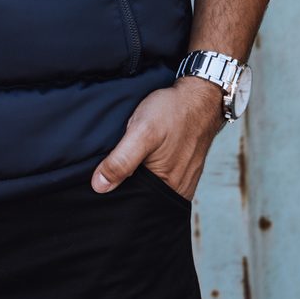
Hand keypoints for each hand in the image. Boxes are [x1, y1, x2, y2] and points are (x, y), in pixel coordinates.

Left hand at [91, 76, 225, 200]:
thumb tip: (99, 186)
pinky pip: (161, 175)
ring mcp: (183, 178)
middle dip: (125, 185)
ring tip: (124, 160)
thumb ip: (122, 160)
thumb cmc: (173, 111)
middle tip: (109, 167)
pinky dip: (149, 167)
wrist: (200, 95)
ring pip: (150, 184)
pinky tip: (142, 155)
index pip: (133, 202)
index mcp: (168, 187)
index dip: (115, 193)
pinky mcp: (185, 167)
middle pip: (143, 195)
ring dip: (136, 175)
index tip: (100, 180)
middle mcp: (178, 188)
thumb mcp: (142, 131)